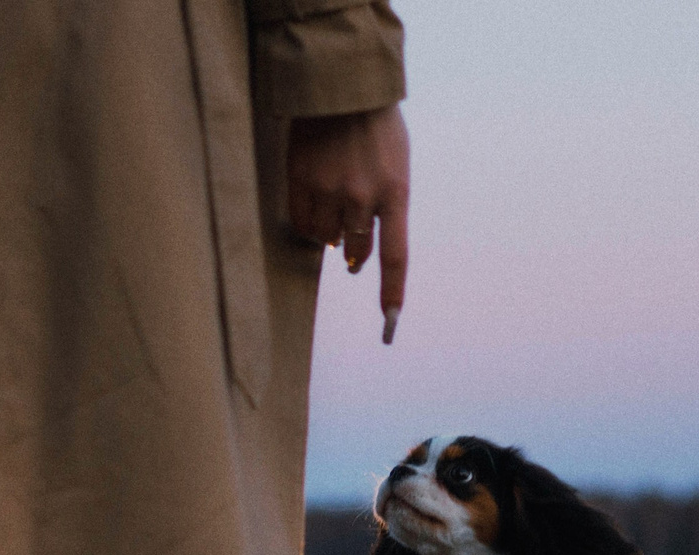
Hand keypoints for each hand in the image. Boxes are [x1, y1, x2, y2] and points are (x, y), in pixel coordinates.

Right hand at [287, 105, 409, 342]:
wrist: (342, 86)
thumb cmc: (376, 126)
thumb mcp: (397, 163)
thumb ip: (386, 204)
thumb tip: (356, 248)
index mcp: (395, 191)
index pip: (395, 255)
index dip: (392, 292)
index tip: (390, 323)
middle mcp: (363, 196)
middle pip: (356, 252)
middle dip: (355, 257)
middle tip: (352, 256)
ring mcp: (330, 189)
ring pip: (326, 239)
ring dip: (330, 237)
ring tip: (333, 213)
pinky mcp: (301, 180)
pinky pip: (301, 223)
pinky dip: (308, 226)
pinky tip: (313, 213)